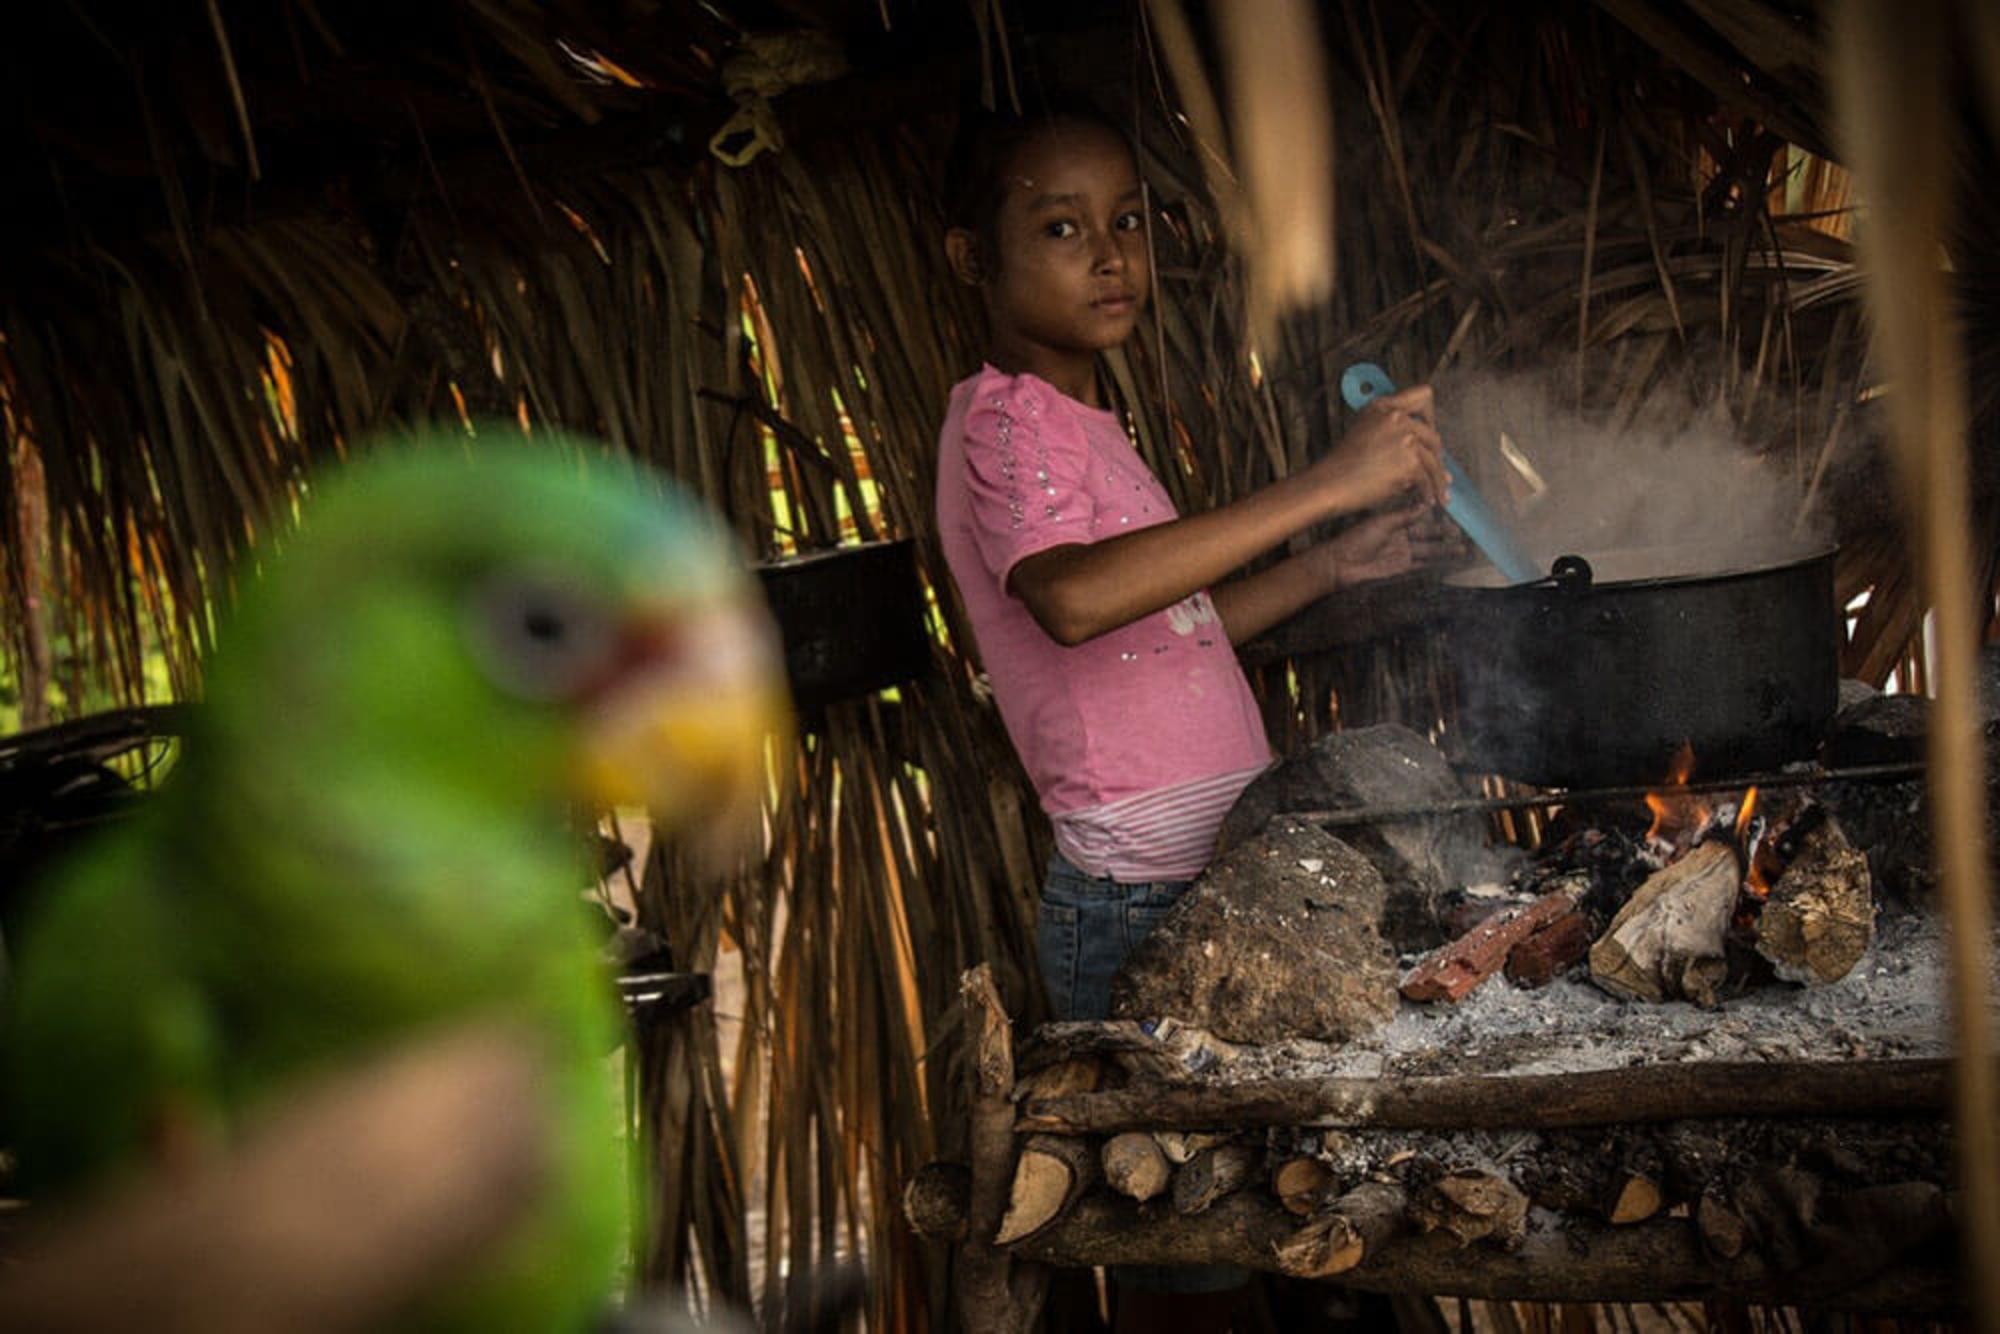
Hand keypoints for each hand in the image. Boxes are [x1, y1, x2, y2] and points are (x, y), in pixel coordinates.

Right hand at [1307, 384, 1448, 512]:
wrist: (1330, 484)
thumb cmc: (1343, 466)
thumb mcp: (1364, 432)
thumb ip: (1392, 431)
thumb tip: (1428, 448)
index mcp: (1384, 407)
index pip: (1424, 395)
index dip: (1431, 416)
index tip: (1429, 432)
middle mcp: (1397, 418)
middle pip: (1434, 434)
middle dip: (1436, 456)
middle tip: (1436, 472)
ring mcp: (1405, 439)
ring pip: (1435, 460)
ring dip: (1439, 479)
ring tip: (1440, 493)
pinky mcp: (1409, 462)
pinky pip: (1427, 480)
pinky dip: (1429, 493)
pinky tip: (1428, 501)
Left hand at [1309, 501, 1466, 591]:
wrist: (1341, 563)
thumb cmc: (1357, 538)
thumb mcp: (1383, 523)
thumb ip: (1406, 515)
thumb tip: (1426, 504)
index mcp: (1395, 521)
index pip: (1420, 516)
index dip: (1436, 515)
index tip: (1452, 511)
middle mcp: (1401, 536)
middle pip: (1428, 534)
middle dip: (1445, 533)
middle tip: (1464, 531)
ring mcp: (1403, 552)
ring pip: (1429, 550)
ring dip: (1445, 550)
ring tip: (1463, 548)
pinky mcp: (1402, 568)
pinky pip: (1423, 565)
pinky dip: (1436, 564)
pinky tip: (1449, 562)